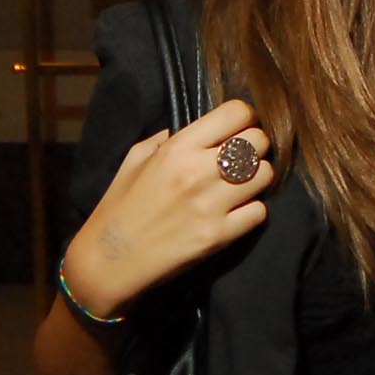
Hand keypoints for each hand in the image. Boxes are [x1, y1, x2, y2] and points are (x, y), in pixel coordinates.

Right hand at [60, 97, 273, 318]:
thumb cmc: (119, 207)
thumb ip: (168, 138)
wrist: (109, 261)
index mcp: (177, 148)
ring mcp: (211, 205)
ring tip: (241, 185)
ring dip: (256, 179)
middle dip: (255, 146)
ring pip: (265, 175)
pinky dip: (252, 211)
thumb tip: (200, 130)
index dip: (244, 118)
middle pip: (258, 142)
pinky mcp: (219, 236)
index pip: (236, 113)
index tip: (238, 129)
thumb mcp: (135, 159)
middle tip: (243, 158)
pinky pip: (259, 212)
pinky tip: (236, 212)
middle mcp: (198, 171)